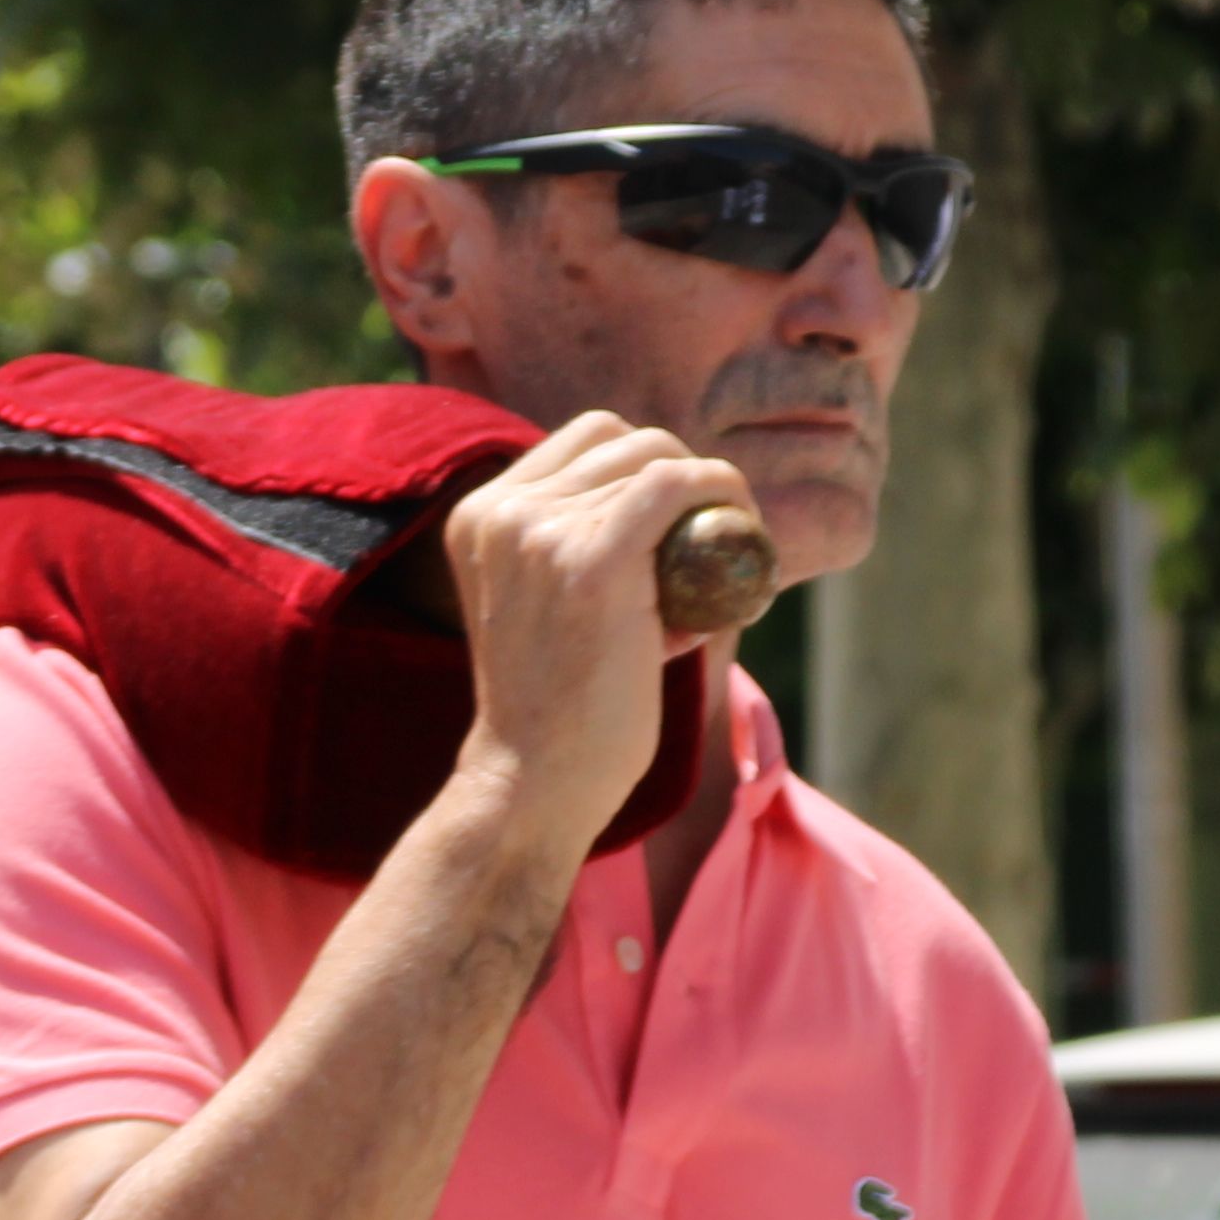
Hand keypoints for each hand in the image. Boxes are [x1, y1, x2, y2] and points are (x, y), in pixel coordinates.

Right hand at [435, 414, 743, 858]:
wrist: (536, 780)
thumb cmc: (559, 706)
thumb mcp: (547, 603)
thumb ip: (582, 544)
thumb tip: (678, 502)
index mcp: (478, 515)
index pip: (584, 442)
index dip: (643, 468)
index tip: (679, 523)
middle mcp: (499, 511)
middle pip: (621, 439)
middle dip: (678, 477)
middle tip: (712, 542)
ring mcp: (540, 530)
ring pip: (656, 459)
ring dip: (707, 501)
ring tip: (720, 570)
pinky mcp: (591, 558)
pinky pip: (677, 484)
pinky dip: (722, 495)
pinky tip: (741, 534)